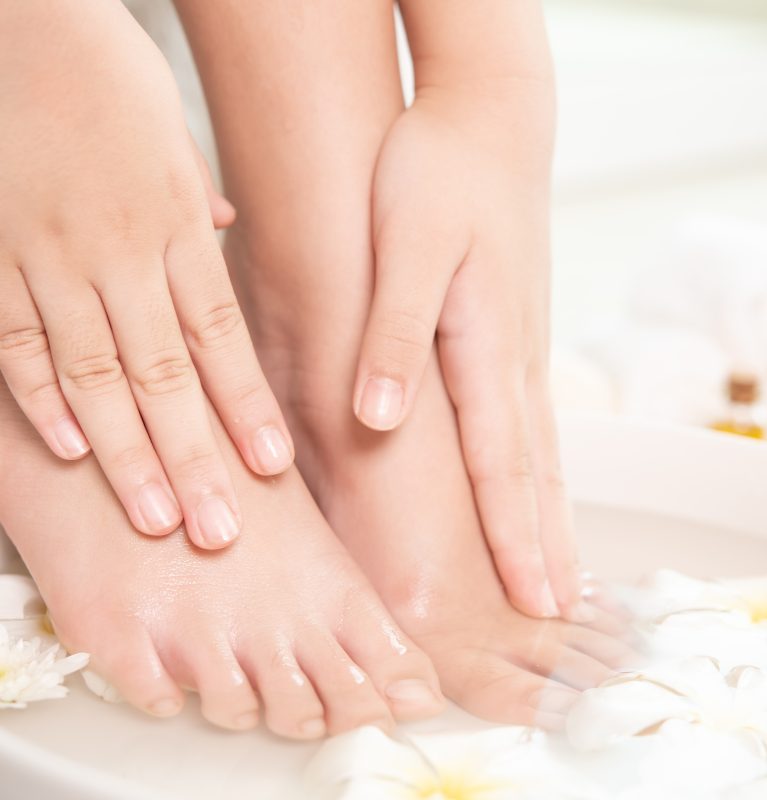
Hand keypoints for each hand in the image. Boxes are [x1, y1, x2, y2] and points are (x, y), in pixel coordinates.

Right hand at [0, 1, 292, 547]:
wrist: (22, 21)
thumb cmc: (103, 78)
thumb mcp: (170, 134)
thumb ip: (193, 199)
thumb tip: (222, 230)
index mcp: (173, 227)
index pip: (220, 336)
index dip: (246, 405)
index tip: (271, 466)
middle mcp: (120, 252)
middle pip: (165, 373)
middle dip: (195, 455)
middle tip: (221, 527)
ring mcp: (50, 256)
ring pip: (94, 372)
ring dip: (127, 451)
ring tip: (159, 515)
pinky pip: (13, 337)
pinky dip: (38, 396)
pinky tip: (70, 451)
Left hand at [354, 79, 582, 617]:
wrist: (485, 123)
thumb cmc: (438, 176)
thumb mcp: (403, 246)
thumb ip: (394, 335)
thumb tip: (379, 418)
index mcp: (488, 347)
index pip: (504, 466)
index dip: (517, 540)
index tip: (537, 601)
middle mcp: (516, 358)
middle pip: (538, 472)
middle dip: (548, 545)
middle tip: (561, 611)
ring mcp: (524, 347)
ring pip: (543, 450)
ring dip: (553, 515)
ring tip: (561, 567)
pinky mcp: (516, 332)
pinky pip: (532, 419)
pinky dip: (541, 468)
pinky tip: (537, 485)